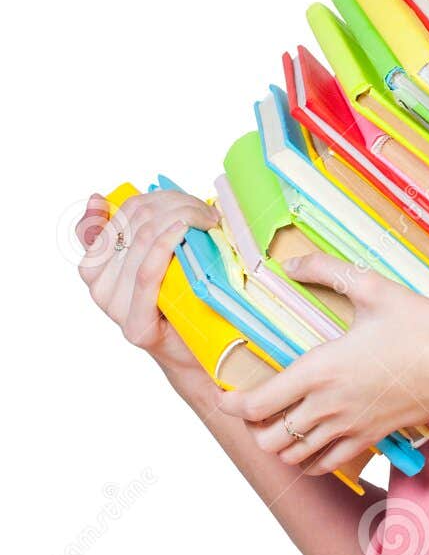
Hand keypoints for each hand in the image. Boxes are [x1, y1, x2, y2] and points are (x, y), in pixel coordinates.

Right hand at [75, 188, 218, 376]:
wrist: (196, 356)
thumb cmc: (180, 304)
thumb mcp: (154, 261)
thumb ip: (134, 233)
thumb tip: (100, 197)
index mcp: (95, 266)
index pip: (115, 215)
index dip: (148, 199)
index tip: (178, 199)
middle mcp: (97, 286)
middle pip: (133, 224)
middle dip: (173, 206)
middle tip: (206, 212)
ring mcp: (114, 307)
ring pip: (141, 241)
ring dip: (180, 219)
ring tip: (208, 221)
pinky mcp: (135, 325)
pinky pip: (146, 273)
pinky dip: (166, 245)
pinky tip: (184, 231)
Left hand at [216, 252, 428, 476]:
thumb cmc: (422, 330)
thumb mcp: (375, 289)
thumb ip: (329, 271)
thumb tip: (291, 262)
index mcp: (320, 370)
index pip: (256, 403)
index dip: (231, 405)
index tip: (225, 396)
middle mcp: (327, 406)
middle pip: (268, 438)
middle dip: (252, 427)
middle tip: (254, 406)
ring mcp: (347, 427)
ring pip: (292, 456)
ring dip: (278, 443)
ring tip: (278, 422)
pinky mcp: (367, 439)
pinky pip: (324, 465)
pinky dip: (307, 460)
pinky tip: (308, 443)